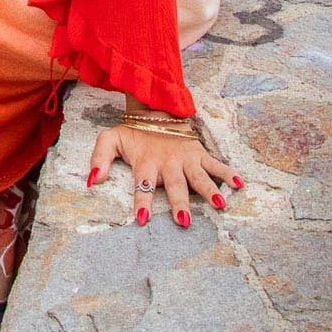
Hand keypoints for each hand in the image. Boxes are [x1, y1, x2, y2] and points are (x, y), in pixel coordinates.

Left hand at [86, 125, 244, 227]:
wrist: (155, 110)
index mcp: (145, 162)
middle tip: (184, 221)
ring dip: (209, 191)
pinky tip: (240, 184)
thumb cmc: (133, 133)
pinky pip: (215, 164)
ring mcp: (185, 158)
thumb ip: (99, 158)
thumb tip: (91, 180)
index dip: (141, 200)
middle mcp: (167, 162)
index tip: (141, 218)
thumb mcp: (110, 139)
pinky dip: (228, 173)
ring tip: (220, 204)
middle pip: (174, 185)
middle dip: (179, 203)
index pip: (142, 184)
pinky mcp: (199, 153)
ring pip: (198, 177)